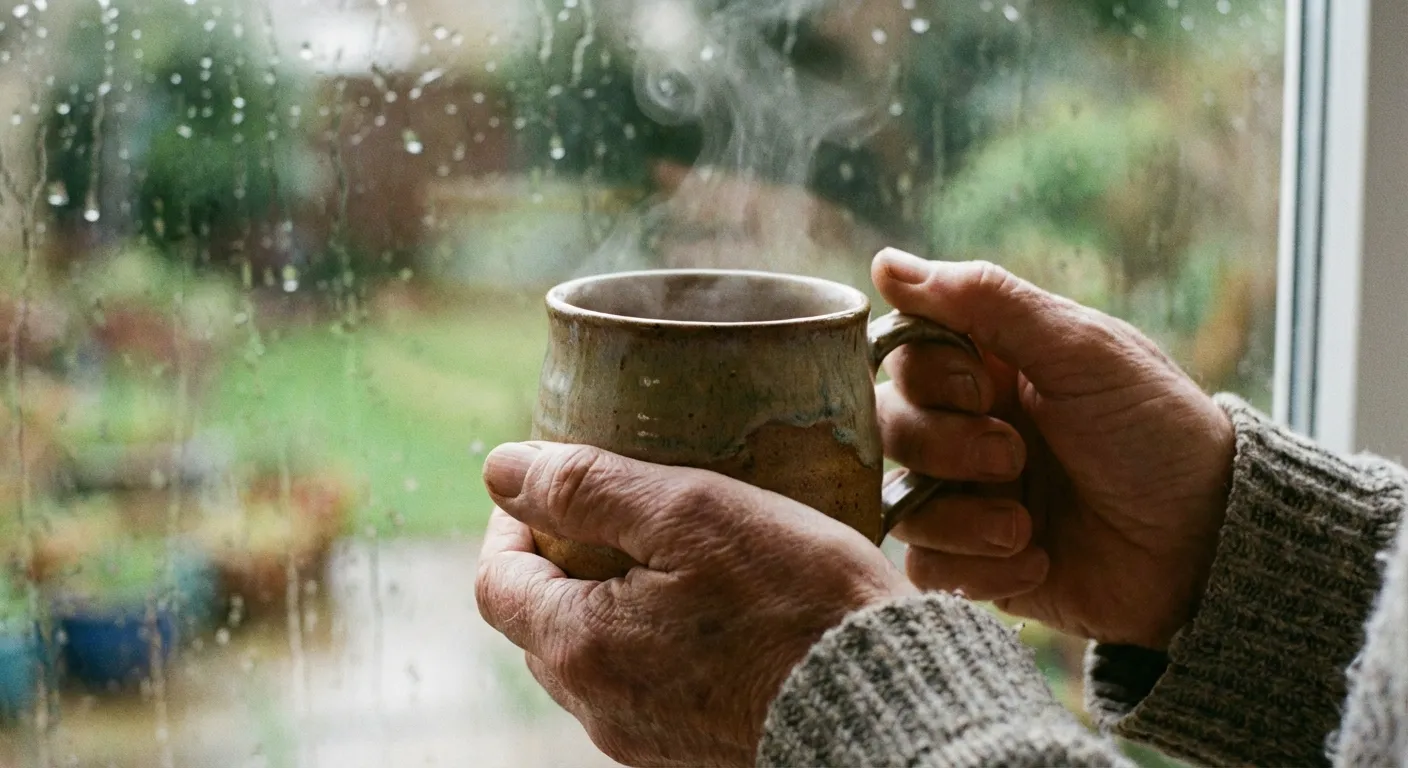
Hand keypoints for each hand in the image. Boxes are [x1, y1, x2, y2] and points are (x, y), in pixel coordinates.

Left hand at [475, 442, 912, 766]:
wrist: (889, 705)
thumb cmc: (798, 602)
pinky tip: (710, 612)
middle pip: (539, 622)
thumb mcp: (693, 513)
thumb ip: (588, 487)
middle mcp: (598, 709)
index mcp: (581, 648)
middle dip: (561, 559)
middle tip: (620, 509)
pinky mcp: (689, 751)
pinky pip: (641, 688)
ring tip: (672, 554)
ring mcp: (643, 739)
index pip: (496, 581)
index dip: (513, 524)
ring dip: (607, 601)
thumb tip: (501, 467)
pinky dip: (651, 642)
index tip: (557, 483)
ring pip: (590, 657)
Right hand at [871, 248, 1234, 649]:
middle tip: (1015, 455)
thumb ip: (983, 300)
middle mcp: (970, 426)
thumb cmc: (1155, 431)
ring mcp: (970, 497)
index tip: (982, 385)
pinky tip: (1036, 558)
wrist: (1207, 544)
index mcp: (992, 365)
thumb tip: (885, 263)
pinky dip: (974, 568)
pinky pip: (924, 565)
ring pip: (897, 500)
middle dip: (945, 446)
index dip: (927, 373)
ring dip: (959, 515)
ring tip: (1024, 524)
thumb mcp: (1079, 349)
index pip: (902, 353)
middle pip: (888, 426)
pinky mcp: (976, 563)